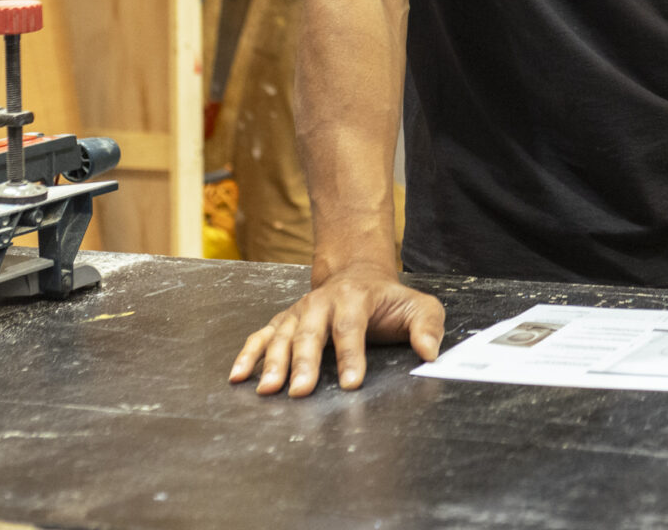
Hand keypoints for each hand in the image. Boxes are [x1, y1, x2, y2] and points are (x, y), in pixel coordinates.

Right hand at [227, 265, 443, 396]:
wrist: (358, 275)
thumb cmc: (389, 300)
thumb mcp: (418, 306)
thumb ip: (427, 326)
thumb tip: (430, 353)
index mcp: (355, 297)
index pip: (351, 327)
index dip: (351, 356)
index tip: (351, 383)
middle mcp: (322, 302)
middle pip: (311, 333)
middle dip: (305, 363)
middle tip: (301, 391)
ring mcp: (299, 311)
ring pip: (282, 336)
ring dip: (273, 362)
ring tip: (268, 389)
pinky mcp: (283, 321)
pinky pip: (261, 336)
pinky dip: (247, 354)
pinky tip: (238, 377)